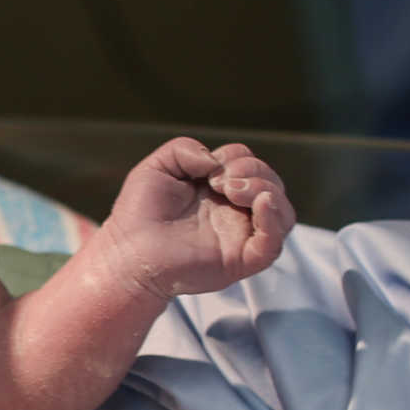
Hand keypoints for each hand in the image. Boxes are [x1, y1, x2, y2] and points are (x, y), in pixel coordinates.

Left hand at [103, 138, 294, 297]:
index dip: (236, 158)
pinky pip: (274, 244)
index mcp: (217, 189)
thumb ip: (185, 149)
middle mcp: (233, 211)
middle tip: (219, 182)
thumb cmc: (139, 211)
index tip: (207, 171)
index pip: (249, 163)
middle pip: (270, 183)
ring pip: (282, 211)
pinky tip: (260, 203)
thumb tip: (216, 162)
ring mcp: (240, 236)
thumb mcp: (158, 166)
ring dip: (266, 190)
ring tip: (233, 191)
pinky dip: (275, 220)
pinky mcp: (240, 260)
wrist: (127, 251)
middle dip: (252, 171)